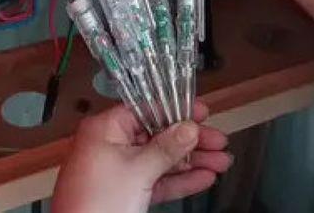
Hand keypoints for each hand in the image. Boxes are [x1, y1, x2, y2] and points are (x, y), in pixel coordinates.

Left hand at [52, 101, 230, 212]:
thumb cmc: (93, 202)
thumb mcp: (136, 171)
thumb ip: (166, 148)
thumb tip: (188, 128)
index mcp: (105, 128)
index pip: (146, 110)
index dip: (175, 110)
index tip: (201, 112)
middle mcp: (111, 144)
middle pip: (157, 135)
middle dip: (190, 140)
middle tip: (218, 140)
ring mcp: (119, 169)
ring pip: (160, 159)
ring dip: (190, 161)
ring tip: (220, 161)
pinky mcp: (126, 191)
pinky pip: (156, 180)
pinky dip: (178, 179)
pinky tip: (202, 177)